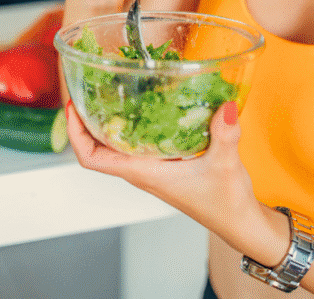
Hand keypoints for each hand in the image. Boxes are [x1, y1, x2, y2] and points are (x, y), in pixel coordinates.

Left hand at [65, 99, 260, 240]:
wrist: (241, 224)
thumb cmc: (227, 204)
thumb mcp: (226, 165)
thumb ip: (225, 135)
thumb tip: (226, 107)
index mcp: (144, 173)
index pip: (92, 159)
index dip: (76, 134)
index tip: (73, 107)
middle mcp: (141, 171)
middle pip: (97, 148)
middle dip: (86, 121)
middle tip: (86, 90)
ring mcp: (151, 169)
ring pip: (115, 146)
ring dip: (106, 122)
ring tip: (107, 92)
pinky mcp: (164, 165)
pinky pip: (136, 144)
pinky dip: (131, 126)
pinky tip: (142, 106)